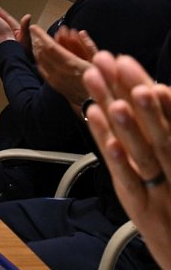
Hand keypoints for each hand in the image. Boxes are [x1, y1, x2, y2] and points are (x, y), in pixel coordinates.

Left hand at [31, 24, 95, 107]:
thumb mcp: (102, 63)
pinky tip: (39, 57)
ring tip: (35, 41)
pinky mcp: (55, 86)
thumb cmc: (105, 84)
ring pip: (40, 61)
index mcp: (71, 64)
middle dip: (37, 40)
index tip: (34, 27)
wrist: (100, 107)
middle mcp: (60, 72)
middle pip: (42, 53)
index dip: (41, 36)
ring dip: (36, 50)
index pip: (50, 47)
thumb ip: (90, 47)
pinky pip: (42, 71)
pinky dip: (39, 61)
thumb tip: (81, 32)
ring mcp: (56, 80)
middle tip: (34, 32)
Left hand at [82, 52, 170, 269]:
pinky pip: (129, 181)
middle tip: (113, 61)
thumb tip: (148, 91)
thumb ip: (162, 129)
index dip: (157, 92)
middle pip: (158, 129)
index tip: (129, 61)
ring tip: (110, 98)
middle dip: (134, 93)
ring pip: (145, 154)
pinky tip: (106, 140)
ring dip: (125, 123)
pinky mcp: (143, 208)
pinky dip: (118, 159)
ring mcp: (163, 190)